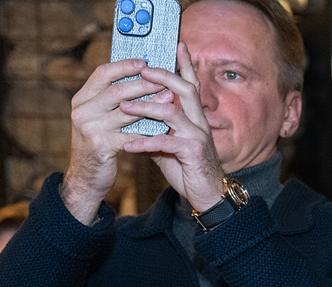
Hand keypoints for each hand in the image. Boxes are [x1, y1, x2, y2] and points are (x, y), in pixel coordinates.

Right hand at [62, 57, 159, 220]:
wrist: (86, 180)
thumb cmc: (99, 147)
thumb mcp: (99, 119)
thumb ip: (111, 101)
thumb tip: (137, 79)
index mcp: (82, 99)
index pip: (102, 73)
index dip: (124, 66)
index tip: (144, 62)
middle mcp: (83, 110)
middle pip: (117, 90)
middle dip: (143, 83)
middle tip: (164, 78)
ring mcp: (90, 128)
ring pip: (126, 111)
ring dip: (150, 104)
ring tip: (169, 98)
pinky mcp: (101, 145)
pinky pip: (130, 135)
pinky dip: (148, 131)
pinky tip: (164, 127)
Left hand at [120, 45, 228, 211]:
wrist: (207, 196)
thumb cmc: (189, 170)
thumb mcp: (168, 147)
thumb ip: (154, 131)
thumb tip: (132, 122)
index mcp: (195, 117)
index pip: (191, 85)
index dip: (185, 65)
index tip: (177, 44)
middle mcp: (199, 123)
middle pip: (185, 90)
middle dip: (164, 76)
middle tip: (142, 70)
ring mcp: (198, 137)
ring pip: (172, 113)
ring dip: (146, 108)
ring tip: (124, 107)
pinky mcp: (193, 154)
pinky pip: (165, 143)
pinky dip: (144, 143)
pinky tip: (128, 146)